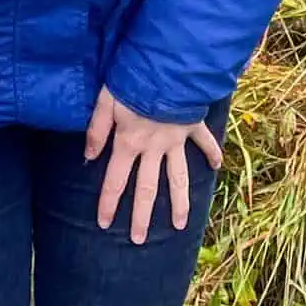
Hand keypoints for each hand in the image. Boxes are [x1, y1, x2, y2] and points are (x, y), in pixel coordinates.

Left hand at [85, 87, 224, 244]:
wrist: (169, 65)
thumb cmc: (133, 79)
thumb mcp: (105, 100)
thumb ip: (96, 129)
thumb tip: (88, 156)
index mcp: (129, 142)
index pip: (115, 180)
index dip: (108, 203)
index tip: (104, 224)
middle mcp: (153, 148)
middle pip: (147, 188)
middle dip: (142, 216)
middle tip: (139, 240)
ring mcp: (176, 140)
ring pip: (178, 178)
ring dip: (179, 203)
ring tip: (179, 225)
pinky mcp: (192, 126)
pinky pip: (204, 142)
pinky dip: (211, 152)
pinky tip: (217, 166)